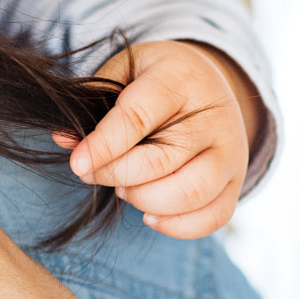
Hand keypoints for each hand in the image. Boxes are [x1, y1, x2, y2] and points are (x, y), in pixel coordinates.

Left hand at [56, 41, 261, 238]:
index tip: (77, 163)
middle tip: (94, 172)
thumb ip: (94, 102)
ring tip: (125, 188)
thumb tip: (63, 140)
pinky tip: (150, 214)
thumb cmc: (156, 79)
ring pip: (190, 193)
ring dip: (145, 201)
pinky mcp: (236, 182)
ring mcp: (231, 153)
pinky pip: (213, 217)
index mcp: (180, 79)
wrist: (210, 81)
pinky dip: (177, 226)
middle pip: (163, 162)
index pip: (138, 118)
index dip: (103, 146)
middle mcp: (214, 117)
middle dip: (117, 175)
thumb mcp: (124, 72)